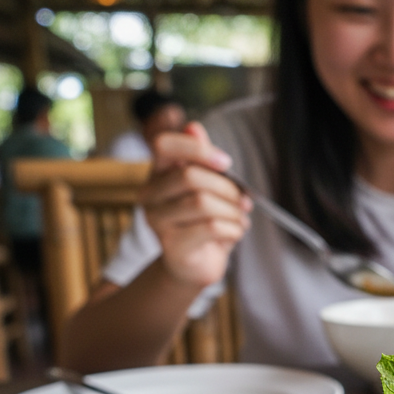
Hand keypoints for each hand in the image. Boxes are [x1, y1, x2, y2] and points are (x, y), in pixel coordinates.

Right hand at [140, 121, 251, 287]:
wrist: (194, 266)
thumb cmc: (203, 223)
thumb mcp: (207, 188)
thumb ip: (201, 160)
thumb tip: (193, 127)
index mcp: (157, 174)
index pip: (163, 145)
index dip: (196, 148)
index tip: (226, 162)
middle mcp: (149, 195)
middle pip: (191, 176)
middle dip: (228, 188)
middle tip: (244, 201)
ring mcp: (157, 222)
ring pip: (203, 203)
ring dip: (233, 211)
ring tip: (240, 219)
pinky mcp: (172, 247)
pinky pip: (211, 228)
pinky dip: (233, 230)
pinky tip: (234, 233)